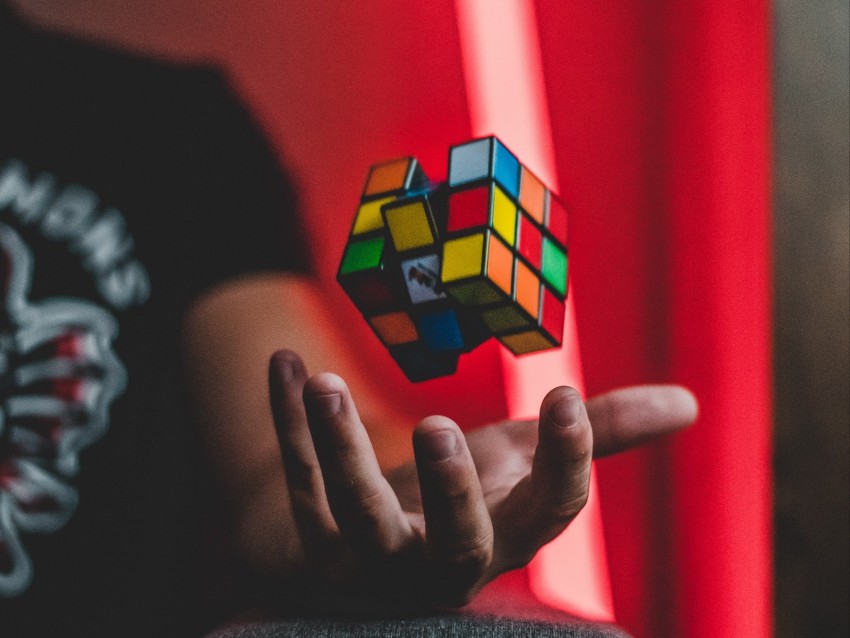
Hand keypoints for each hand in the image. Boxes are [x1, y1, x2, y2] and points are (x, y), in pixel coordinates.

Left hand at [268, 350, 696, 610]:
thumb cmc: (461, 493)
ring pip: (353, 518)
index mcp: (503, 537)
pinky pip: (297, 482)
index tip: (566, 395)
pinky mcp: (313, 539)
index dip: (567, 463)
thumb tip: (688, 404)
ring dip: (338, 450)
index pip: (550, 517)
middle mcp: (440, 562)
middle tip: (441, 427)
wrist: (372, 532)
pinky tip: (283, 361)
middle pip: (453, 548)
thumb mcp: (523, 459)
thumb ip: (597, 434)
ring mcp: (370, 559)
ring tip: (325, 384)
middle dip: (451, 493)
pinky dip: (286, 423)